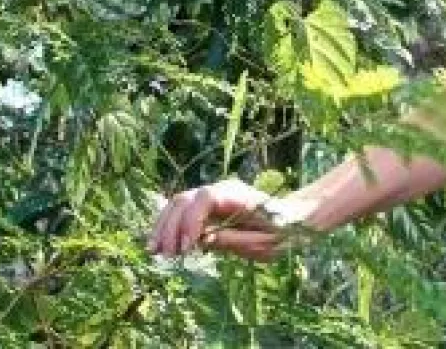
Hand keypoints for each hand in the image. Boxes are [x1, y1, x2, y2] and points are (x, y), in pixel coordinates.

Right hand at [148, 179, 285, 261]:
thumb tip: (202, 240)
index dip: (192, 220)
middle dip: (171, 226)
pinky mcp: (205, 210)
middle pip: (184, 199)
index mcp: (236, 194)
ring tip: (154, 251)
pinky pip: (181, 214)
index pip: (205, 198)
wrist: (290, 221)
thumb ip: (233, 239)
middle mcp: (219, 190)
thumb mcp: (263, 242)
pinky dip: (168, 229)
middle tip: (166, 254)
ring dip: (164, 227)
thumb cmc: (282, 231)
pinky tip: (159, 247)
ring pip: (177, 205)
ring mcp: (209, 198)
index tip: (188, 247)